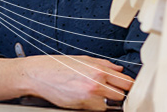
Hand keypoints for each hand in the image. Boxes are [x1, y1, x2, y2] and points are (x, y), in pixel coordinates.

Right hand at [14, 55, 131, 110]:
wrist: (37, 75)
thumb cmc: (56, 66)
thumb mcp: (82, 59)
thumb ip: (103, 64)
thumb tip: (118, 69)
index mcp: (99, 69)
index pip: (126, 81)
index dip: (128, 85)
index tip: (127, 87)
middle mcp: (96, 83)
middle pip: (122, 95)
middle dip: (118, 94)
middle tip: (112, 92)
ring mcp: (89, 96)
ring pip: (110, 104)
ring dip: (106, 101)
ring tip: (96, 95)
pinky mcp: (81, 105)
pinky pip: (97, 109)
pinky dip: (94, 106)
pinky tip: (86, 98)